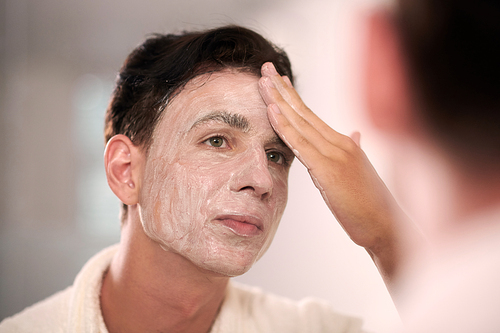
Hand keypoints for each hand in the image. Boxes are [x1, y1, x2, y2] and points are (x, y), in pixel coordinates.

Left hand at [258, 62, 405, 282]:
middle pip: (303, 111)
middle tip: (265, 67)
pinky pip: (301, 144)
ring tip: (262, 81)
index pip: (312, 115)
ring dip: (278, 101)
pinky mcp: (329, 170)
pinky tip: (272, 111)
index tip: (279, 79)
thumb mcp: (360, 171)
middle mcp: (339, 142)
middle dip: (282, 89)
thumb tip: (355, 133)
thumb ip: (354, 149)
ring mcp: (334, 154)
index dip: (294, 96)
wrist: (387, 226)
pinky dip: (284, 126)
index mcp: (343, 143)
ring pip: (300, 123)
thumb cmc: (373, 204)